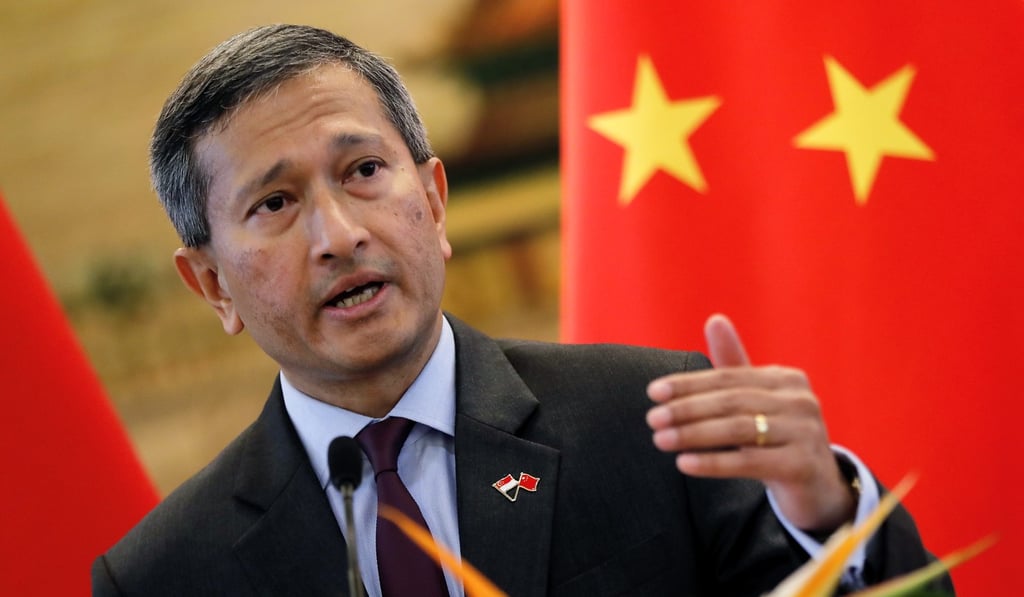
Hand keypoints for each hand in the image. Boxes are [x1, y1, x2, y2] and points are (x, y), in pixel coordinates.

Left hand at [645, 314, 854, 531]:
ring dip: (694, 434)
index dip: (689, 384)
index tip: (653, 392)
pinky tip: (684, 464)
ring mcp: (806, 433)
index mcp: (786, 379)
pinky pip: (750, 463)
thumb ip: (734, 364)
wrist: (817, 488)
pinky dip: (713, 463)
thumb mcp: (757, 400)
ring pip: (738, 430)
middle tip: (652, 418)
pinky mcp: (802, 466)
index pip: (728, 378)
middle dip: (687, 409)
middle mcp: (800, 401)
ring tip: (661, 440)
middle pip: (731, 402)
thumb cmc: (778, 437)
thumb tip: (715, 319)